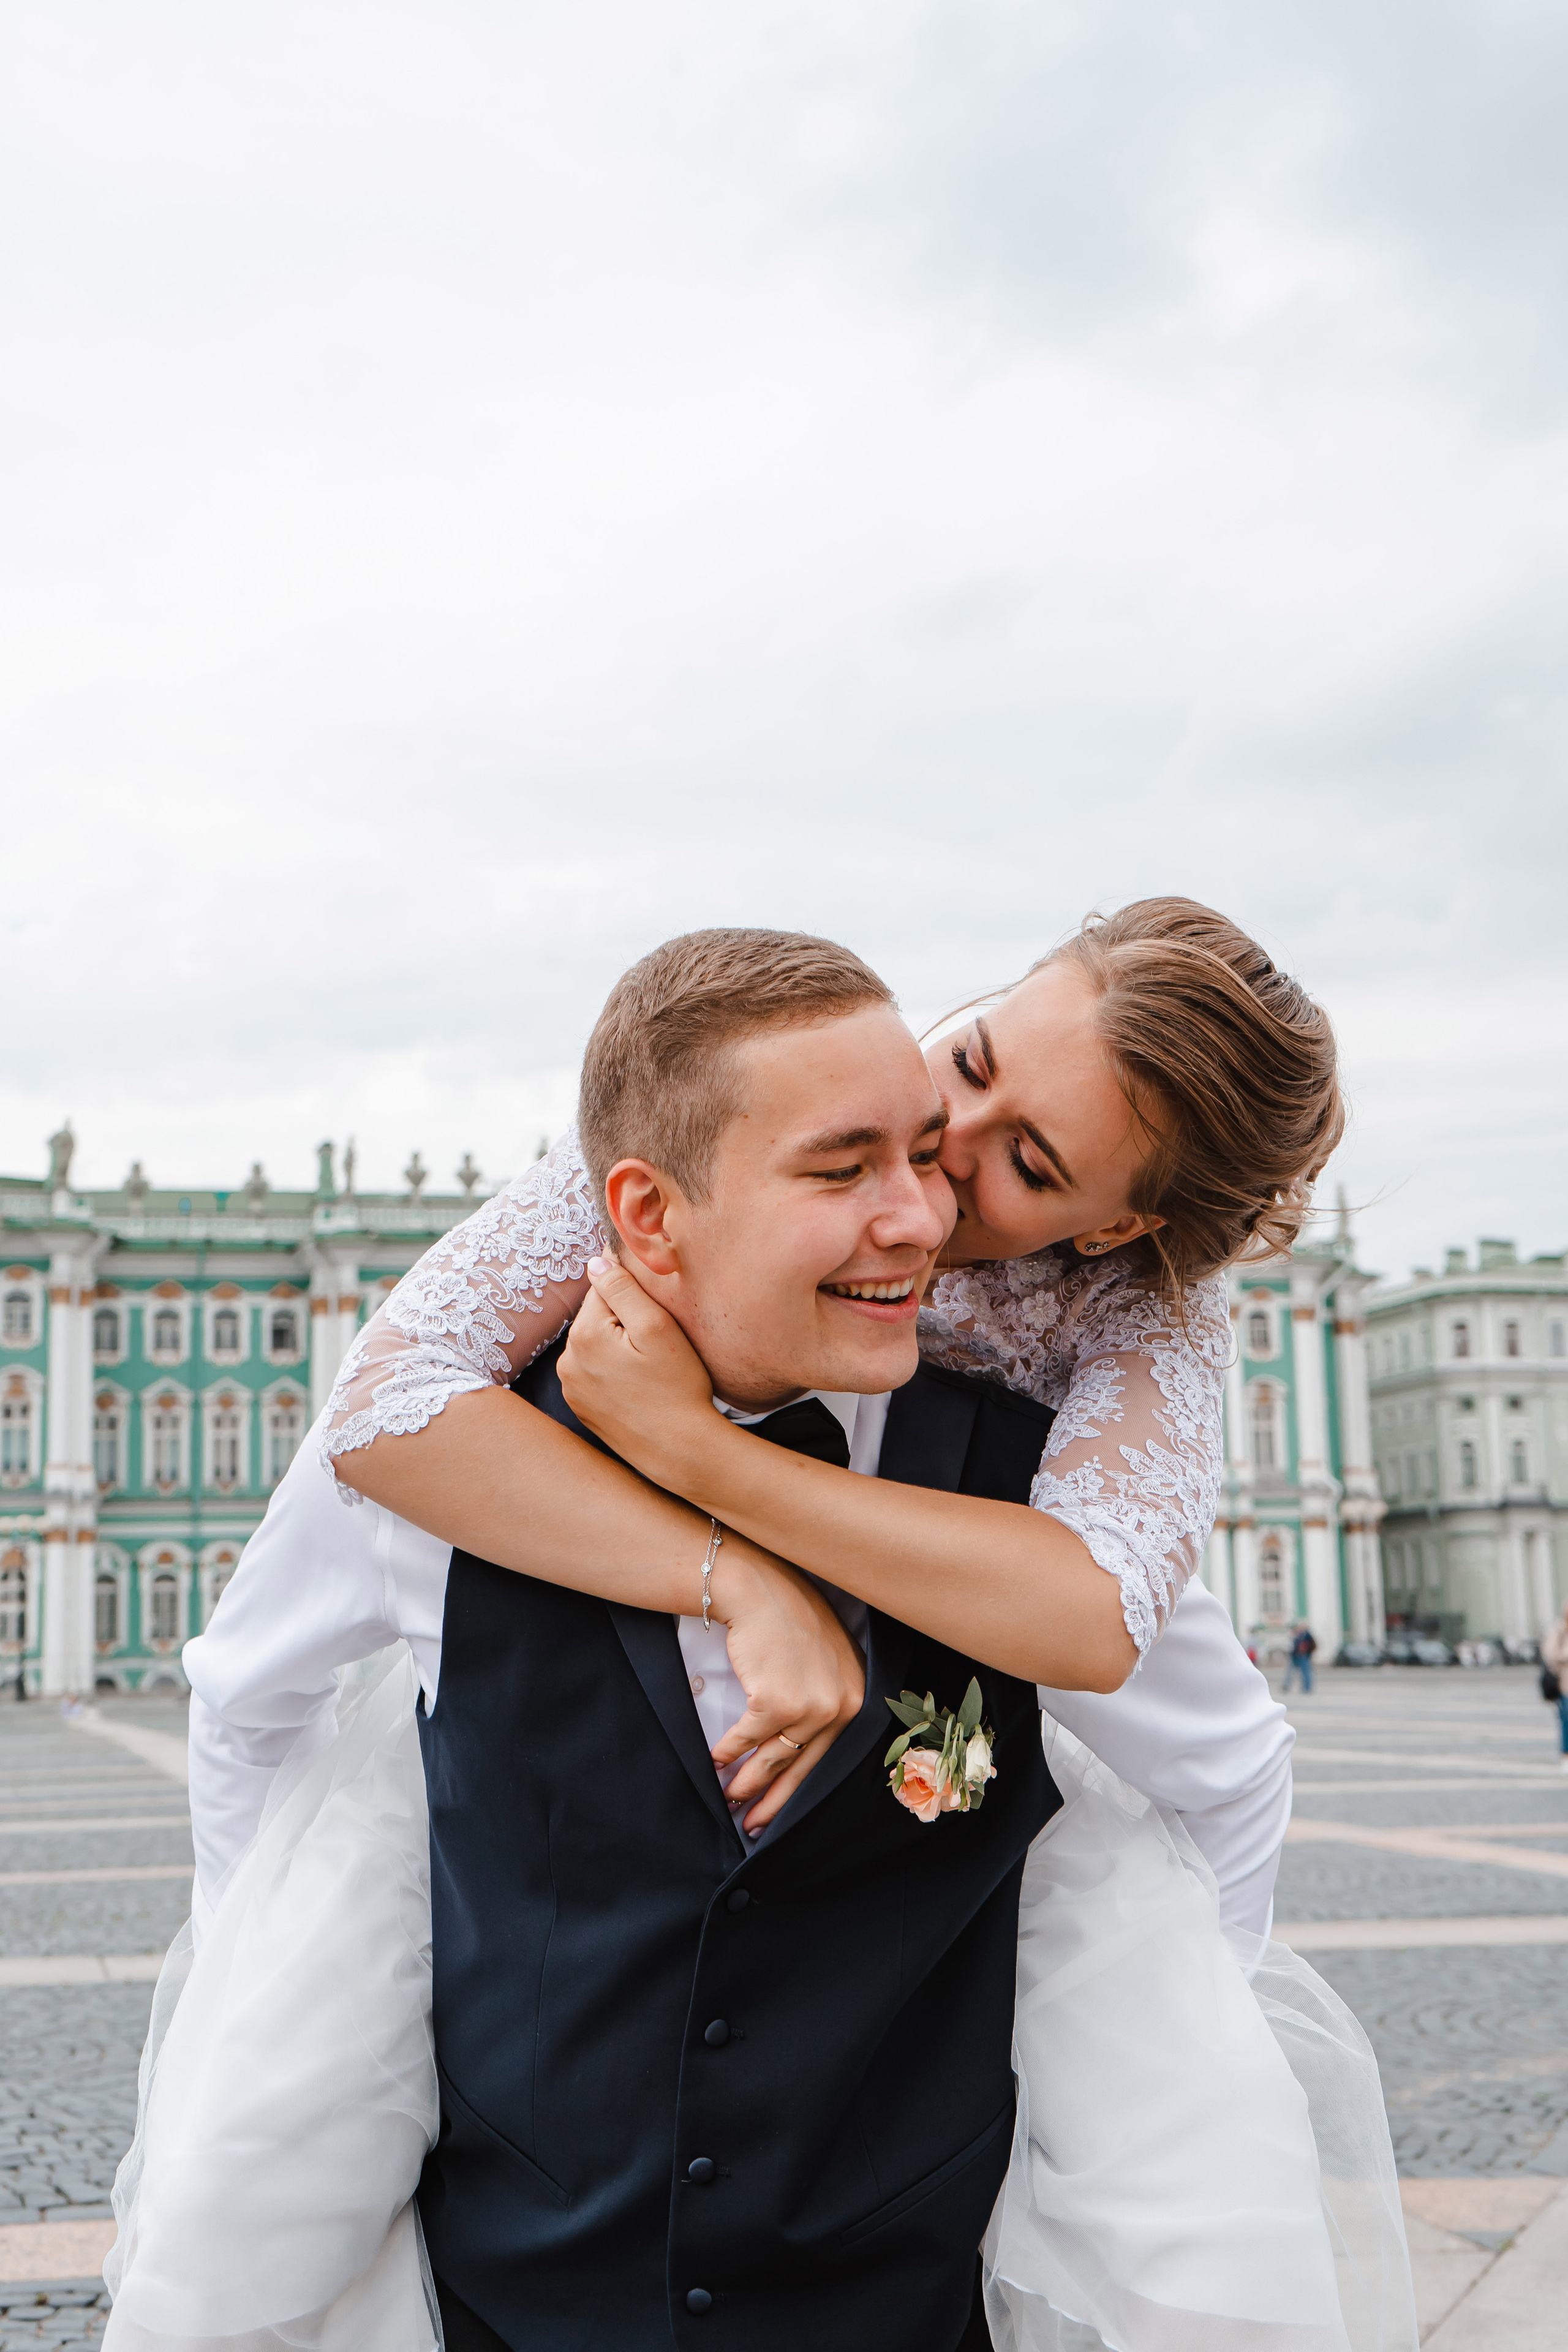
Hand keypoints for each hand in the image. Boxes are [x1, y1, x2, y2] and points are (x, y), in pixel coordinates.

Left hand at [558, 1257, 717, 1482]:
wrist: (680, 1451)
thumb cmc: (677, 1388)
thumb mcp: (657, 1328)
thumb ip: (623, 1289)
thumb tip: (597, 1262)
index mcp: (584, 1336)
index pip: (603, 1287)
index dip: (633, 1292)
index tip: (656, 1308)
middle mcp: (567, 1361)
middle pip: (596, 1316)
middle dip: (624, 1319)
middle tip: (659, 1342)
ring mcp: (572, 1388)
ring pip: (595, 1344)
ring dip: (617, 1344)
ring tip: (651, 1365)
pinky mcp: (582, 1407)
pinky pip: (594, 1371)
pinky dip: (613, 1369)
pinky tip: (639, 1384)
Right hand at [708, 1546, 865, 1834]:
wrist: (760, 1590)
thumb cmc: (788, 1623)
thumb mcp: (824, 1661)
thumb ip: (824, 1700)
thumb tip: (801, 1749)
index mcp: (857, 1697)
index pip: (827, 1756)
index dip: (799, 1788)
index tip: (778, 1810)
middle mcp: (841, 1706)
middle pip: (803, 1767)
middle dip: (773, 1799)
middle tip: (753, 1823)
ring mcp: (810, 1706)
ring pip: (773, 1758)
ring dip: (747, 1781)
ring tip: (730, 1795)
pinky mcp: (776, 1702)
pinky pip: (746, 1739)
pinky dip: (728, 1752)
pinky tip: (716, 1761)